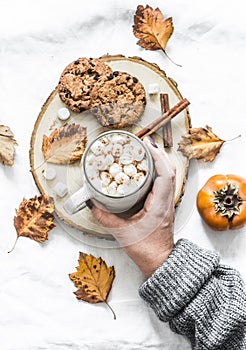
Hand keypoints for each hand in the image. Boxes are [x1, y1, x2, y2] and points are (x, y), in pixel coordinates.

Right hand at [89, 136, 175, 277]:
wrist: (160, 262)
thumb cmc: (146, 250)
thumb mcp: (122, 233)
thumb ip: (105, 218)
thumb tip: (92, 203)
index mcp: (159, 205)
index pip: (164, 174)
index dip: (157, 156)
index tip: (146, 144)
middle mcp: (166, 201)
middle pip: (169, 170)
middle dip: (158, 153)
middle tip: (143, 142)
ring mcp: (167, 202)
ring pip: (168, 175)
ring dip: (159, 160)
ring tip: (145, 151)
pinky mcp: (163, 205)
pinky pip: (164, 182)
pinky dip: (158, 171)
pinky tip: (147, 169)